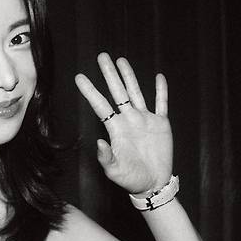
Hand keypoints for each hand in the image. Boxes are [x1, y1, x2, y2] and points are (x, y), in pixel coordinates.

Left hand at [75, 55, 172, 194]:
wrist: (152, 184)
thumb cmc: (130, 179)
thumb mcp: (114, 171)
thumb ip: (106, 157)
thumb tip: (99, 142)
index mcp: (115, 130)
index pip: (100, 106)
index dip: (90, 91)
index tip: (79, 77)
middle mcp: (128, 120)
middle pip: (117, 92)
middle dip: (109, 74)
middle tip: (102, 56)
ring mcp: (144, 120)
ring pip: (136, 93)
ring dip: (129, 76)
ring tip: (121, 60)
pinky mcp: (161, 124)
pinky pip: (161, 104)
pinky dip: (161, 91)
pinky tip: (159, 77)